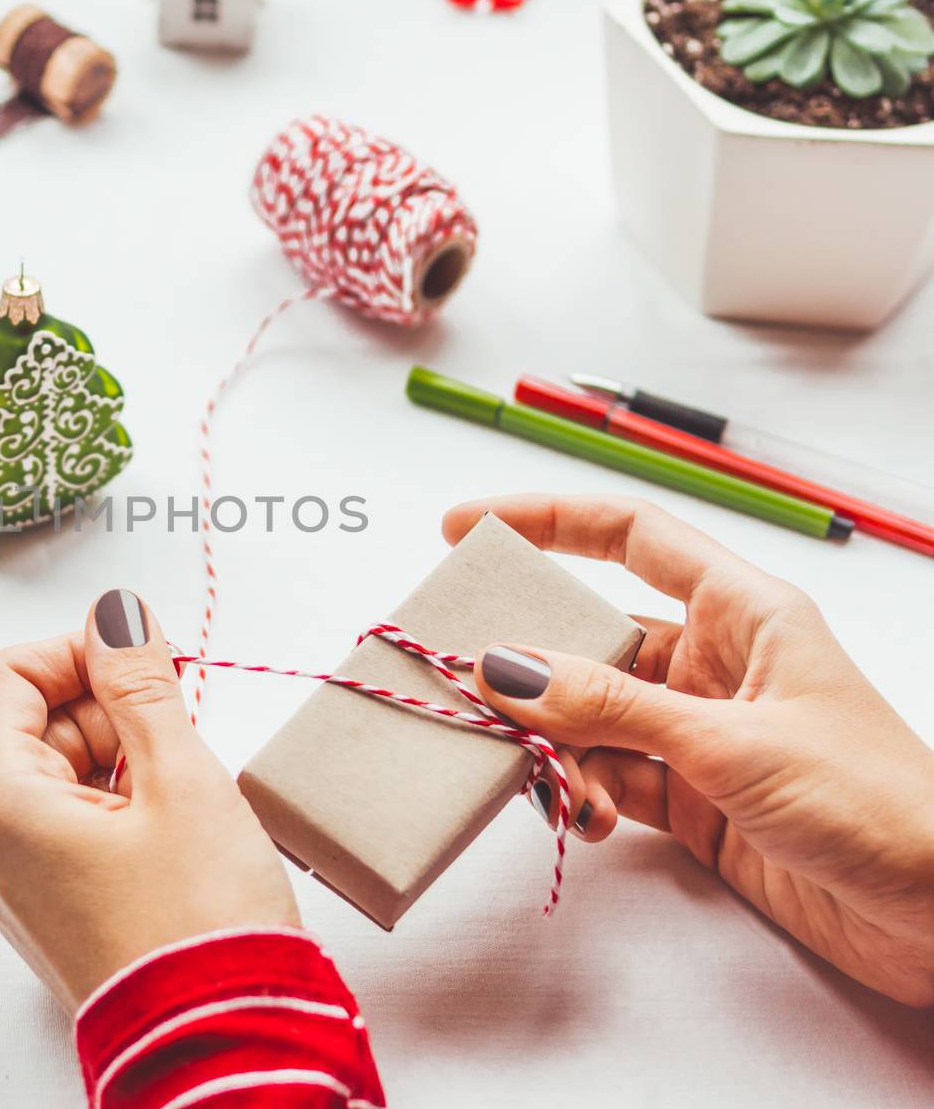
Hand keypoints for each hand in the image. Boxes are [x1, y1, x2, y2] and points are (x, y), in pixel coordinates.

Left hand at [0, 589, 298, 1008]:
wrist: (222, 1046)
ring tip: (187, 784)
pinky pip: (74, 822)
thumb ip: (140, 682)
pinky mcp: (55, 908)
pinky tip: (178, 821)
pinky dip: (123, 800)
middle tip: (181, 716)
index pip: (7, 675)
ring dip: (122, 752)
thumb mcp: (178, 777)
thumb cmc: (199, 927)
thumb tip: (115, 614)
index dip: (78, 649)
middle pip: (32, 722)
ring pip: (59, 771)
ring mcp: (18, 881)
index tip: (144, 657)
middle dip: (108, 703)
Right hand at [447, 495, 933, 1006]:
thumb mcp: (731, 743)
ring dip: (558, 749)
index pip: (630, 534)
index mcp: (742, 611)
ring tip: (555, 785)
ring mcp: (699, 731)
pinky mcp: (693, 797)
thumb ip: (610, 707)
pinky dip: (581, 794)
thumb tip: (504, 667)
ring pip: (589, 716)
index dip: (546, 520)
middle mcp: (713, 661)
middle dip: (531, 663)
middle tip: (470, 685)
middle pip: (592, 635)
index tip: (465, 528)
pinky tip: (584, 818)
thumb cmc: (875, 802)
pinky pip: (607, 776)